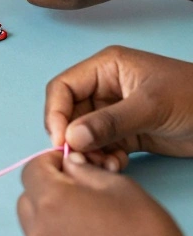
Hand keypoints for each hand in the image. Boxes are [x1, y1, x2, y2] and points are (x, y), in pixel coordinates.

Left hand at [17, 152, 192, 235]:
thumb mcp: (121, 188)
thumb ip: (85, 172)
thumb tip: (69, 167)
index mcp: (52, 202)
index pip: (31, 170)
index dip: (49, 163)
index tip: (69, 166)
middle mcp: (38, 232)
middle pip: (27, 200)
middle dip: (46, 190)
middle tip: (78, 195)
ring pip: (33, 229)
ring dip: (49, 219)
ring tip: (85, 226)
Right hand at [44, 46, 192, 170]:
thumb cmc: (192, 97)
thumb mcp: (150, 106)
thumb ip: (109, 122)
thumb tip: (70, 139)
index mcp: (106, 68)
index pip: (63, 88)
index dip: (56, 113)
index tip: (60, 142)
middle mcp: (105, 88)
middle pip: (70, 114)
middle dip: (74, 139)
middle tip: (84, 161)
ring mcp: (115, 111)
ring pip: (84, 134)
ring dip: (89, 153)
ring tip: (107, 166)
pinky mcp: (127, 133)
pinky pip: (102, 146)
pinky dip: (104, 158)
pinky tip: (117, 167)